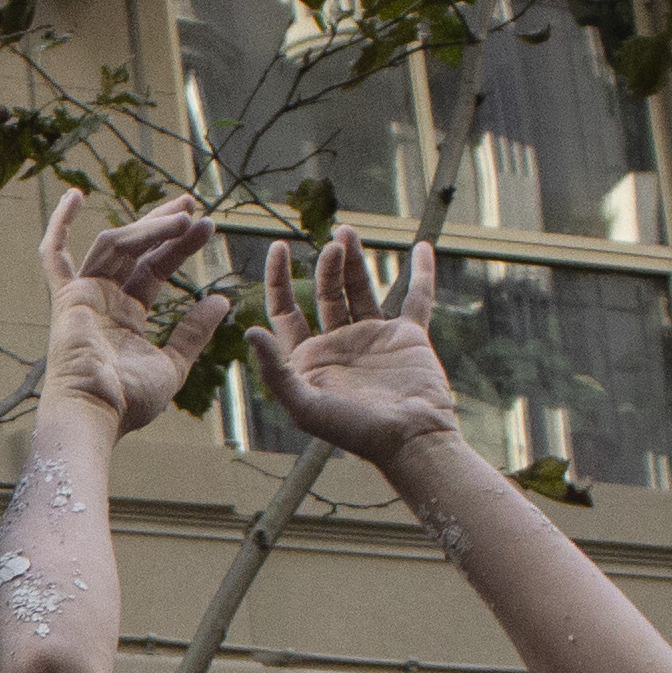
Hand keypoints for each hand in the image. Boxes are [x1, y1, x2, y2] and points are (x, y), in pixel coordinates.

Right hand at [34, 194, 223, 426]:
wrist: (97, 412)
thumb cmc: (130, 400)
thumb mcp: (174, 363)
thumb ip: (194, 331)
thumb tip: (221, 300)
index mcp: (126, 317)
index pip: (155, 269)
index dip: (179, 247)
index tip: (206, 226)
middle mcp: (104, 301)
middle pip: (136, 251)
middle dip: (163, 225)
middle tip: (193, 203)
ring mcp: (83, 296)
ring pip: (116, 246)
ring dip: (148, 227)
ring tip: (185, 216)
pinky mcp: (67, 297)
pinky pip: (53, 256)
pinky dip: (58, 225)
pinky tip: (75, 196)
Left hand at [246, 229, 459, 474]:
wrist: (410, 440)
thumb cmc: (354, 430)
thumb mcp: (304, 405)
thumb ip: (275, 370)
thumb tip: (249, 331)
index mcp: (309, 358)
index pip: (286, 310)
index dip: (278, 279)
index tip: (279, 247)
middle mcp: (339, 345)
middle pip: (325, 293)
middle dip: (326, 265)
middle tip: (333, 241)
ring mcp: (374, 338)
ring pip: (361, 289)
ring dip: (355, 260)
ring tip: (347, 232)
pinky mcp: (408, 338)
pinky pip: (417, 299)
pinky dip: (421, 274)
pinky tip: (422, 249)